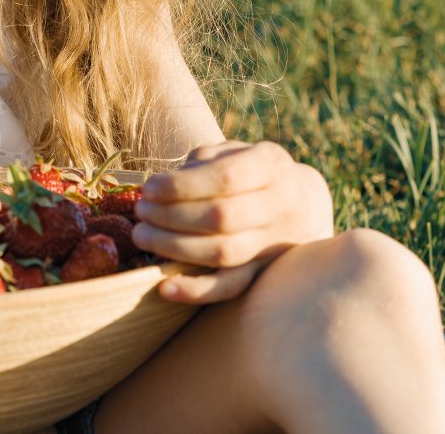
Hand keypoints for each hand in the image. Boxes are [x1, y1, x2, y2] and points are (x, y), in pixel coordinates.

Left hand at [133, 140, 333, 305]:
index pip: (225, 178)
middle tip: (141, 212)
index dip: (181, 186)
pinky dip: (196, 291)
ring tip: (143, 236)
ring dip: (174, 247)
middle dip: (171, 216)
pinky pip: (231, 287)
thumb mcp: (233, 152)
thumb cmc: (251, 173)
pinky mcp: (266, 273)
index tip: (149, 188)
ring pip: (223, 253)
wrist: (302, 204)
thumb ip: (202, 163)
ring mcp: (277, 243)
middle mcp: (282, 205)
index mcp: (271, 166)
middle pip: (222, 217)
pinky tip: (164, 287)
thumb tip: (162, 187)